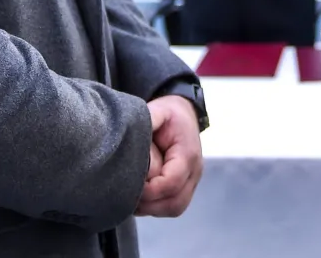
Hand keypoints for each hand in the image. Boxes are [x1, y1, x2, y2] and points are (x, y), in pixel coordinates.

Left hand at [135, 96, 203, 217]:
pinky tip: (140, 199)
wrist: (185, 115)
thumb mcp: (159, 111)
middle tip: (126, 195)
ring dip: (152, 208)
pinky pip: (173, 206)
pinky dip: (156, 207)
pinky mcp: (186, 187)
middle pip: (175, 202)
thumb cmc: (170, 115)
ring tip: (131, 199)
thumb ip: (147, 121)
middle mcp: (195, 172)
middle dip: (149, 204)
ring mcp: (192, 181)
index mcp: (188, 154)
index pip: (171, 183)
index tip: (129, 184)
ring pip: (175, 208)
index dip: (149, 190)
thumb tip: (130, 134)